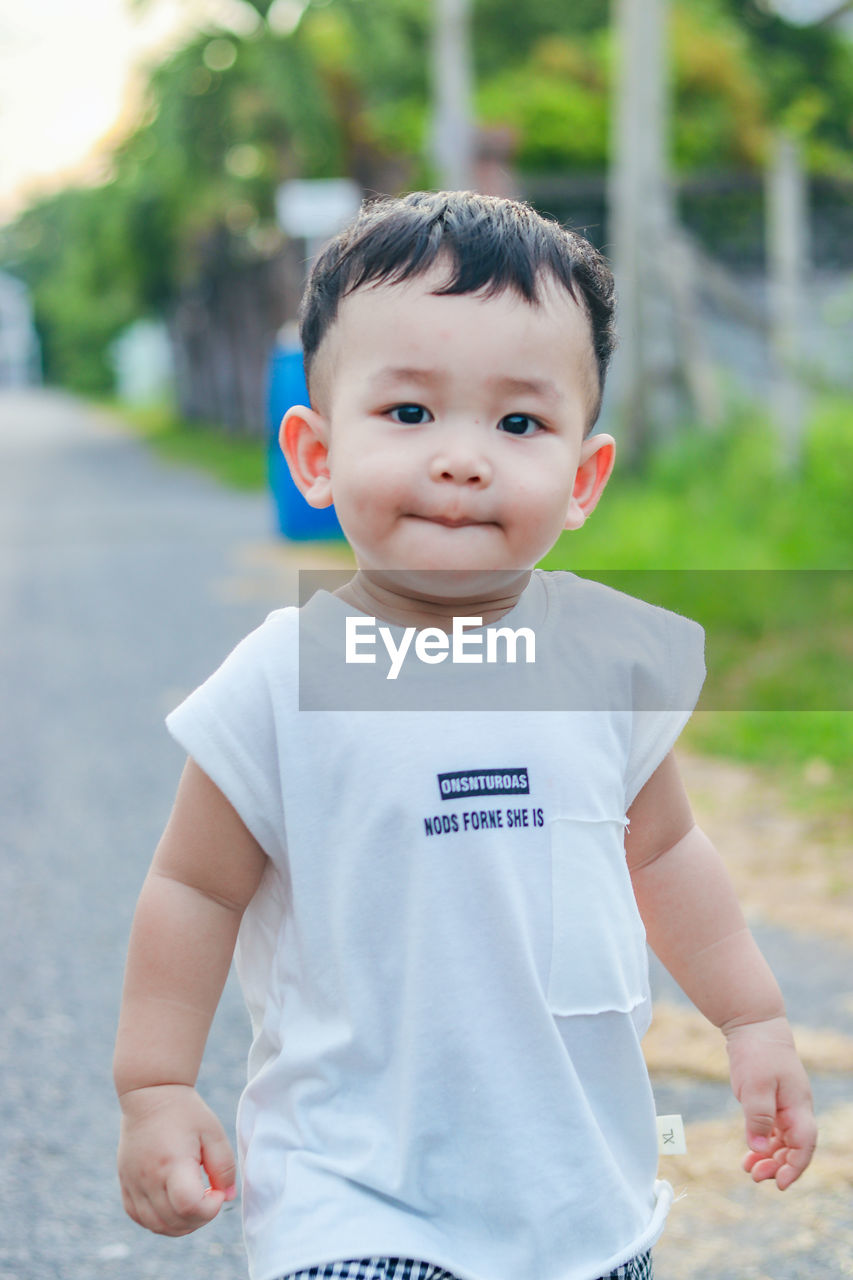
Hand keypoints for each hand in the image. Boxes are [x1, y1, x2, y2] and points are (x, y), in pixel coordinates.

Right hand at [117, 1084, 236, 1234]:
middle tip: (210, 1196)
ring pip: (156, 1226)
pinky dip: (159, 1222)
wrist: (150, 1094)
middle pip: (174, 1222)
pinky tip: (174, 1206)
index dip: (209, 1209)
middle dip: (200, 1218)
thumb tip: (227, 1197)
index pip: (189, 1206)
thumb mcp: (214, 1133)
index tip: (217, 1191)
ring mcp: (133, 1183)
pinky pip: (139, 1218)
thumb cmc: (186, 1112)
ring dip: (181, 1225)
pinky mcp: (125, 1184)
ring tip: (194, 1202)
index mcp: (172, 1162)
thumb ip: (225, 1167)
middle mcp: (148, 1177)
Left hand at [725, 1016, 815, 1189]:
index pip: (804, 1145)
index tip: (779, 1183)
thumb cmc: (757, 1053)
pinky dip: (761, 1145)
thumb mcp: (755, 1085)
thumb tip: (757, 1149)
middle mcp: (795, 1110)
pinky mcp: (770, 1102)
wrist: (753, 1026)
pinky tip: (749, 1155)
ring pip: (782, 1142)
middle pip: (794, 1148)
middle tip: (756, 1177)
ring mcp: (784, 1106)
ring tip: (749, 1171)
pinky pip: (771, 1132)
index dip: (795, 1167)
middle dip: (778, 1167)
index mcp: (798, 1106)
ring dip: (769, 1159)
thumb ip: (757, 1117)